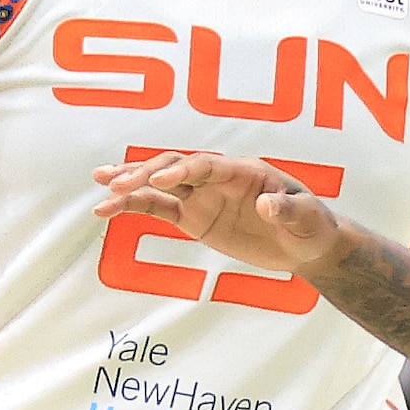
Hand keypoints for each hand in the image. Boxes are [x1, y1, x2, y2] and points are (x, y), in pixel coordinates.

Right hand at [94, 148, 342, 277]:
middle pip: (174, 167)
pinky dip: (133, 207)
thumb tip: (266, 205)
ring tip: (99, 188)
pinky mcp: (194, 218)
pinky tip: (107, 210)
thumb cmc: (310, 225)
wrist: (305, 244)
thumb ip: (287, 210)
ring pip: (159, 184)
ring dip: (130, 184)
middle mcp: (217, 178)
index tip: (159, 179)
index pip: (206, 165)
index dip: (182, 169)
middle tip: (116, 184)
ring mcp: (203, 196)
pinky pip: (159, 209)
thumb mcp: (307, 219)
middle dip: (145, 173)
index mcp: (244, 171)